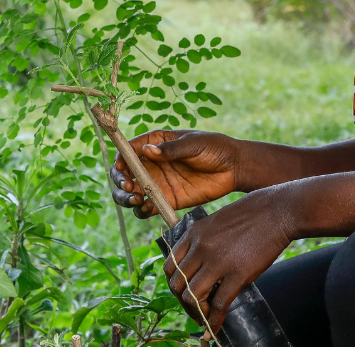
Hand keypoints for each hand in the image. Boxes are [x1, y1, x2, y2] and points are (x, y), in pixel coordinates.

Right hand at [111, 130, 240, 218]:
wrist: (234, 168)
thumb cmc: (214, 148)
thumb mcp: (194, 144)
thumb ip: (171, 150)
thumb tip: (148, 151)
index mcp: (156, 143)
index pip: (129, 150)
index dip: (120, 159)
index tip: (121, 168)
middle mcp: (152, 163)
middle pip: (124, 174)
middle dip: (120, 181)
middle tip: (128, 187)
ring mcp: (158, 183)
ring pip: (131, 193)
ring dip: (126, 198)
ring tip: (136, 200)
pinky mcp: (166, 200)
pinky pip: (147, 207)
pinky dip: (142, 210)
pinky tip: (147, 208)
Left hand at [163, 190, 292, 333]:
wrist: (278, 210)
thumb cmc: (252, 214)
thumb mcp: (217, 221)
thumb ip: (203, 240)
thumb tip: (199, 265)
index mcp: (193, 233)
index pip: (169, 266)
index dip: (174, 285)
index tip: (183, 293)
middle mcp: (200, 247)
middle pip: (177, 284)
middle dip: (182, 302)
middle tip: (194, 309)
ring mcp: (217, 261)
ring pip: (192, 297)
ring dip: (196, 312)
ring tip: (205, 318)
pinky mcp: (237, 273)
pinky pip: (219, 304)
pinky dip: (214, 321)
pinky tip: (215, 329)